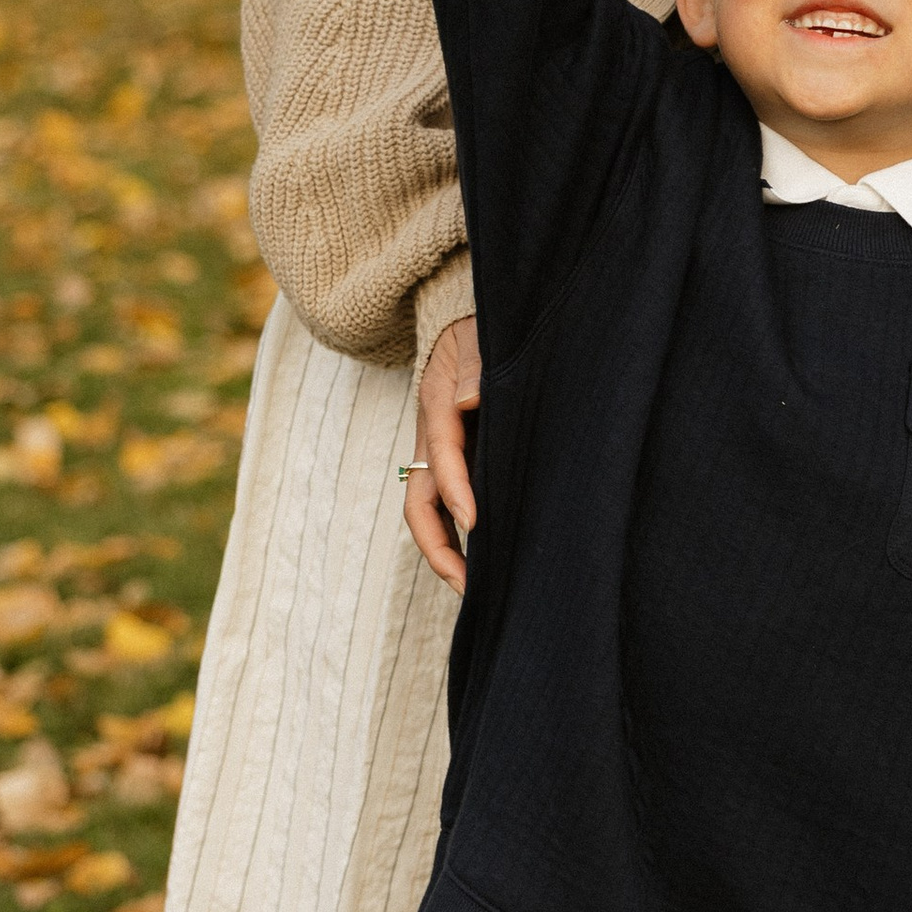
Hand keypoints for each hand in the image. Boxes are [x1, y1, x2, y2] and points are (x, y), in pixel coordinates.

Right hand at [405, 317, 480, 593]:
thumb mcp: (479, 335)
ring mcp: (440, 455)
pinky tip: (491, 560)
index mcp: (438, 404)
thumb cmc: (483, 329)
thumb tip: (470, 400)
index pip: (441, 455)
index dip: (456, 491)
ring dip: (450, 553)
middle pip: (420, 504)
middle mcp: (432, 438)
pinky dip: (463, 537)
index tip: (477, 524)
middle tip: (471, 587)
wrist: (470, 321)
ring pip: (432, 514)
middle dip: (440, 549)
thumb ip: (476, 365)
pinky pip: (451, 507)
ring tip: (479, 590)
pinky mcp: (457, 463)